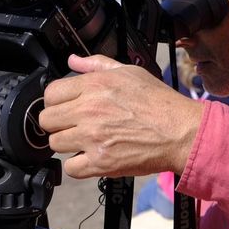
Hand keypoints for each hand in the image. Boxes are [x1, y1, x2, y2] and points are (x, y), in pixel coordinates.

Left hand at [39, 54, 203, 180]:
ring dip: (67, 144)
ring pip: (55, 144)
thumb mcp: (129, 72)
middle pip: (47, 120)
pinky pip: (71, 168)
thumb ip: (96, 64)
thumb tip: (73, 60)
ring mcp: (93, 137)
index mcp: (95, 85)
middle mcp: (89, 110)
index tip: (65, 107)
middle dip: (58, 123)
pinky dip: (78, 165)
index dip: (56, 101)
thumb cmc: (159, 103)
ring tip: (84, 141)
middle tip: (73, 125)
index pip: (50, 93)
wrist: (181, 132)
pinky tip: (90, 157)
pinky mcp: (101, 162)